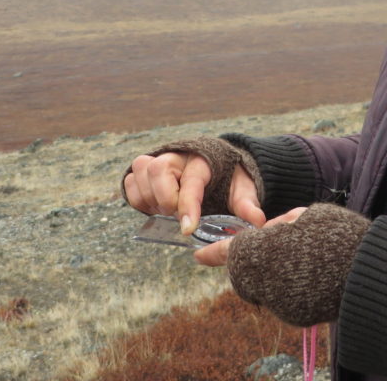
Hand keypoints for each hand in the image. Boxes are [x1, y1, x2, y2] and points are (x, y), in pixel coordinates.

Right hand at [123, 148, 264, 234]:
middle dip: (165, 199)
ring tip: (167, 212)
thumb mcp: (242, 189)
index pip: (192, 181)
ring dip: (150, 199)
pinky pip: (129, 182)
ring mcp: (158, 160)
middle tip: (176, 217)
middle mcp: (177, 156)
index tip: (188, 229)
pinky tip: (156, 208)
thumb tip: (257, 222)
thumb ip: (247, 204)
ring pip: (140, 173)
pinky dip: (138, 198)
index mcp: (203, 160)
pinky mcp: (144, 171)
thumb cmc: (228, 178)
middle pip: (157, 169)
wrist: (217, 164)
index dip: (188, 206)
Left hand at [213, 203, 370, 326]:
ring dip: (276, 274)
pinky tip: (314, 277)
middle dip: (256, 260)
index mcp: (265, 248)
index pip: (233, 250)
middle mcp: (266, 278)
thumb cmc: (337, 237)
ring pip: (266, 286)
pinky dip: (292, 288)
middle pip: (248, 271)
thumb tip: (266, 230)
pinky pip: (284, 300)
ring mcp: (279, 301)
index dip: (215, 252)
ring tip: (307, 259)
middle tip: (283, 247)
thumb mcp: (307, 217)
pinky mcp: (294, 316)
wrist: (366, 274)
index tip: (198, 254)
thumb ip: (281, 225)